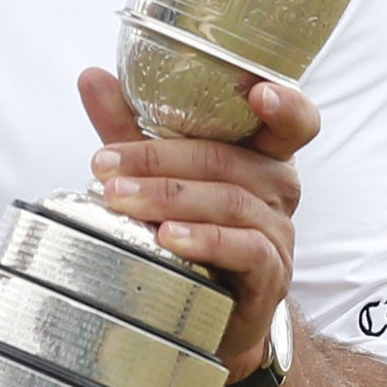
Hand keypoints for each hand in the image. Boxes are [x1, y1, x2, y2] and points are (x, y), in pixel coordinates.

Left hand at [77, 67, 316, 381]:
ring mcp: (279, 233)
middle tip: (104, 164)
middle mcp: (278, 188)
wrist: (204, 311)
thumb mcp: (155, 172)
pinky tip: (167, 239)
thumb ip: (128, 126)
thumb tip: (92, 76)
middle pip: (227, 160)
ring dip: (168, 198)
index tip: (258, 92)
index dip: (284, 104)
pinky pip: (244, 250)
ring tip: (120, 199)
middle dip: (159, 160)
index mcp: (260, 153)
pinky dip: (203, 240)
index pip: (295, 122)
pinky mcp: (270, 275)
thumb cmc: (184, 226)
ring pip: (230, 202)